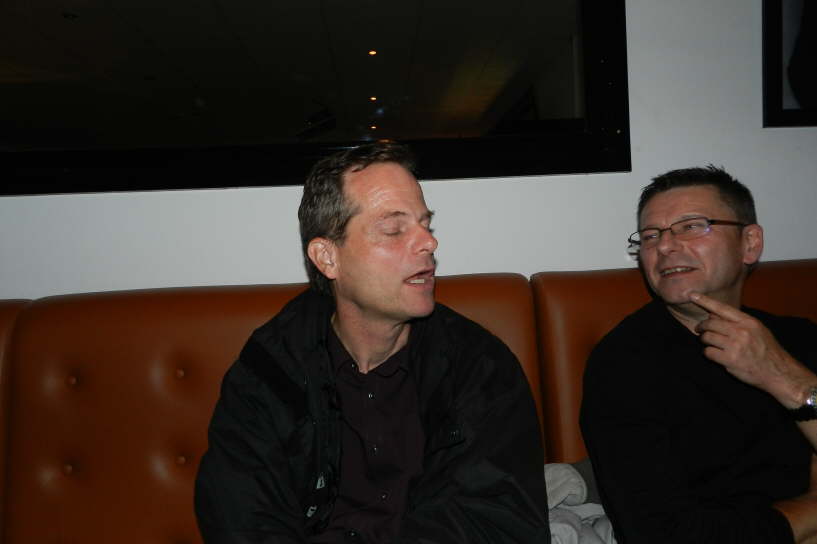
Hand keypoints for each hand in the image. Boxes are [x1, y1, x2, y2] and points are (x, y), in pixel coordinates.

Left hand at [689, 292, 816, 408]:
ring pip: (707, 338)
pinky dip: (709, 354)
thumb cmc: (766, 350)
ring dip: (705, 341)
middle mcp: (741, 331)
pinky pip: (708, 352)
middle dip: (702, 327)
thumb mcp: (757, 329)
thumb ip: (736, 321)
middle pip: (710, 323)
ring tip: (711, 343)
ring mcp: (735, 346)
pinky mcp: (729, 360)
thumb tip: (712, 314)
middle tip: (699, 330)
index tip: (692, 294)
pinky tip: (716, 355)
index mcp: (748, 322)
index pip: (722, 308)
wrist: (778, 372)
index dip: (705, 301)